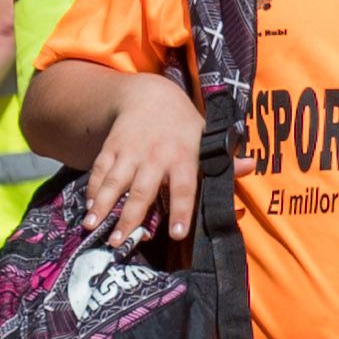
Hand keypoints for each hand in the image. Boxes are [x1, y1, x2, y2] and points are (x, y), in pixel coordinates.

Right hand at [80, 76, 209, 245]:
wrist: (151, 96)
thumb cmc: (184, 126)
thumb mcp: (207, 138)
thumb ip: (224, 159)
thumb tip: (250, 165)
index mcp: (184, 158)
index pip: (185, 188)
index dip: (181, 210)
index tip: (177, 234)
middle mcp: (156, 157)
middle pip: (143, 191)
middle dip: (131, 217)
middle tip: (120, 241)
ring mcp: (130, 153)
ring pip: (116, 182)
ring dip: (103, 205)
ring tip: (92, 227)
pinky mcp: (111, 149)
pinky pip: (100, 171)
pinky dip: (93, 190)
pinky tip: (88, 208)